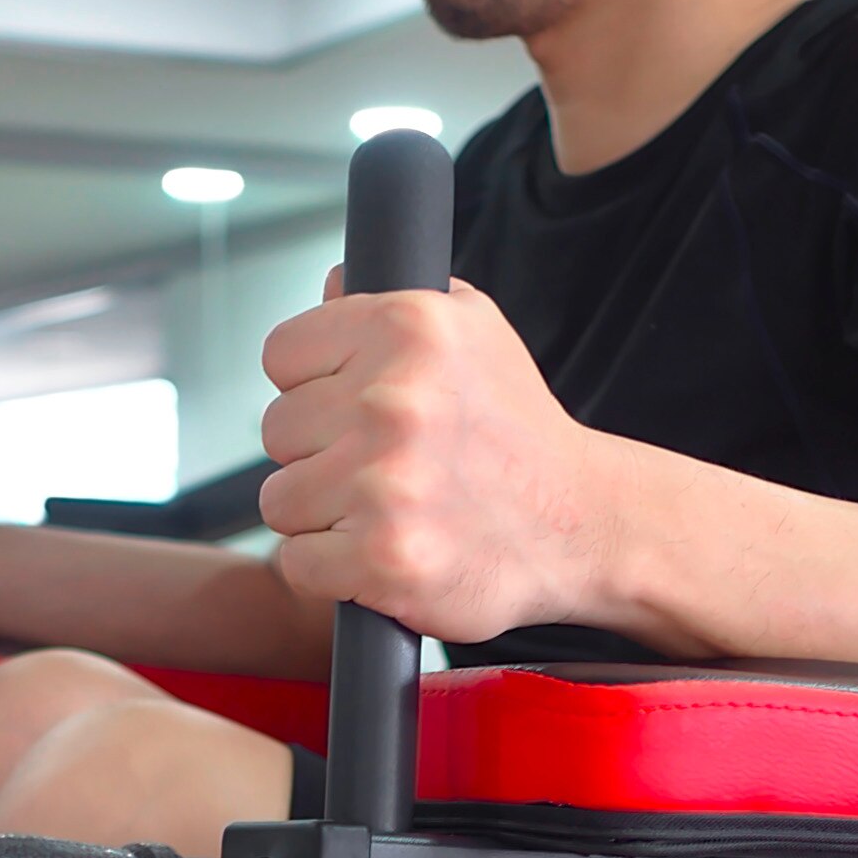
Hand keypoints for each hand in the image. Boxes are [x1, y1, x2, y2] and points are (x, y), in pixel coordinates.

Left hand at [257, 277, 613, 643]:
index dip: (313, 385)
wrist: (581, 524)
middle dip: (320, 452)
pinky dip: (332, 570)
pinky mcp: (382, 558)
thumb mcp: (474, 331)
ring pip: (280, 499)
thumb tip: (327, 287)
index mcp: (408, 329)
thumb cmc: (519, 434)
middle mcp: (392, 400)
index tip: (353, 407)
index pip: (282, 353)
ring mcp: (385, 484)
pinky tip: (383, 552)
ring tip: (387, 508)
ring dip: (322, 513)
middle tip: (384, 465)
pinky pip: (298, 563)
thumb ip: (391, 300)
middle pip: (277, 429)